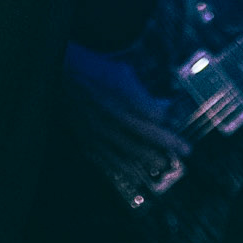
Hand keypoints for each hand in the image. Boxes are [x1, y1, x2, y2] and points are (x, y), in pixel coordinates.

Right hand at [64, 42, 190, 162]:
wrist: (58, 74)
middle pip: (148, 137)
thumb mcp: (120, 72)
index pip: (155, 116)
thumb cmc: (89, 68)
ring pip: (130, 153)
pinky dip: (124, 169)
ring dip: (150, 161)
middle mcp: (113, 117)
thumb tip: (162, 106)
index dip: (168, 121)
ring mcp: (100, 131)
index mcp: (121, 96)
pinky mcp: (87, 140)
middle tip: (184, 152)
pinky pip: (109, 160)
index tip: (176, 124)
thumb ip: (141, 91)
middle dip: (168, 146)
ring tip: (163, 166)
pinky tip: (135, 174)